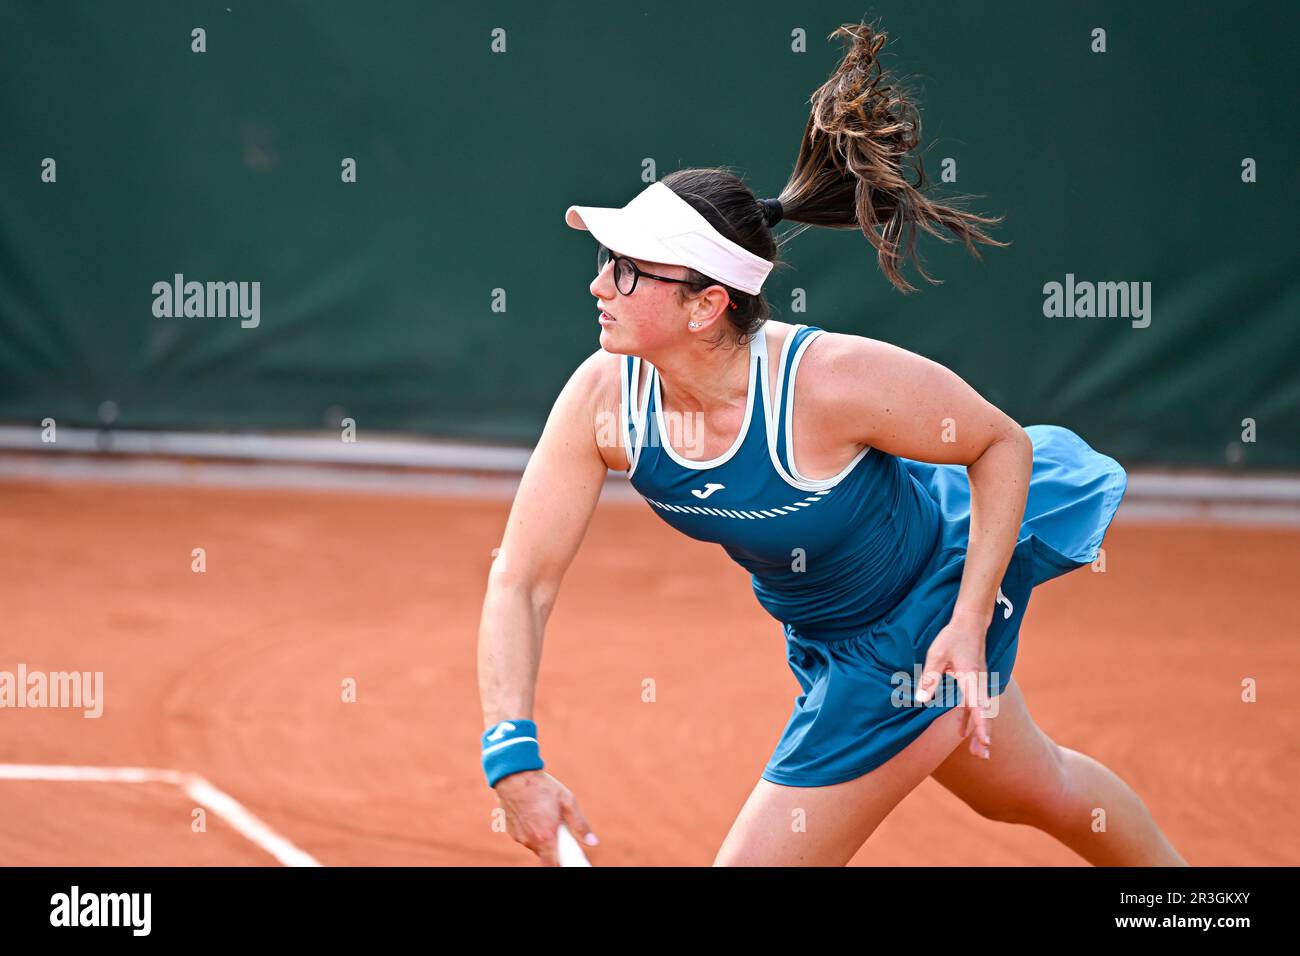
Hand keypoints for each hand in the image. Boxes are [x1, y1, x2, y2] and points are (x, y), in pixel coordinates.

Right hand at [494, 770, 597, 864]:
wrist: (513, 775)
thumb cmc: (542, 787)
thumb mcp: (567, 801)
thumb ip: (580, 824)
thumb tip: (593, 842)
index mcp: (546, 837)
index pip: (555, 864)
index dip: (564, 863)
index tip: (570, 859)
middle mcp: (530, 841)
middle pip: (545, 854)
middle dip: (553, 846)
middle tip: (559, 828)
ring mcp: (519, 837)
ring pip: (534, 844)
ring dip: (541, 836)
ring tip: (544, 814)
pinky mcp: (510, 830)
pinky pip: (524, 836)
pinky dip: (529, 829)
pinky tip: (532, 812)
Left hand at [914, 613, 994, 758]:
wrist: (970, 622)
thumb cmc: (952, 637)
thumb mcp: (936, 656)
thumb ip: (929, 679)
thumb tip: (920, 700)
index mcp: (971, 679)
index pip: (978, 707)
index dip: (981, 726)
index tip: (985, 743)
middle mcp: (980, 684)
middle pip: (985, 714)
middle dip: (983, 735)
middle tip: (983, 756)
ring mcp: (980, 683)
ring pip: (982, 712)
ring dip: (979, 731)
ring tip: (978, 753)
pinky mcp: (975, 682)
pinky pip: (975, 705)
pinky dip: (971, 719)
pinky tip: (963, 732)